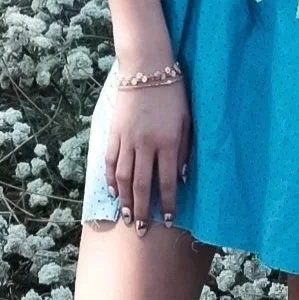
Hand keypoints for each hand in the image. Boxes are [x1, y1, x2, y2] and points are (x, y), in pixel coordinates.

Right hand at [105, 82, 190, 234]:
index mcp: (168, 142)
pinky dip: (111, 178)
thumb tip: (180, 177)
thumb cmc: (174, 94)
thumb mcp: (188, 120)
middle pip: (142, 185)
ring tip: (125, 217)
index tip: (168, 220)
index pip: (168, 181)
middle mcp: (146, 144)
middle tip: (140, 230)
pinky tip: (113, 191)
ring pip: (123, 177)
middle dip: (141, 210)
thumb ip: (185, 149)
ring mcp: (127, 139)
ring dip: (124, 200)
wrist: (147, 69)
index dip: (168, 203)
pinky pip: (110, 161)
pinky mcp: (113, 133)